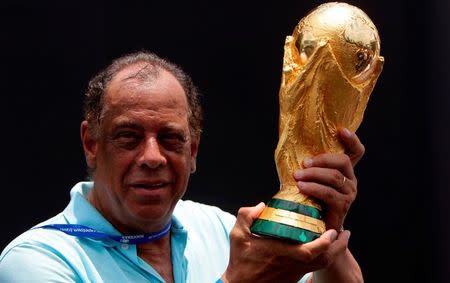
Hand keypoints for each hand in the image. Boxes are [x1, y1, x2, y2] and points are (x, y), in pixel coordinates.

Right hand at [222, 203, 349, 282]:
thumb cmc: (240, 262)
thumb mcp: (238, 236)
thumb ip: (246, 216)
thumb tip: (260, 205)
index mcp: (281, 254)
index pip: (310, 251)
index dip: (326, 242)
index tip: (333, 230)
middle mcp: (292, 265)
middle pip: (324, 261)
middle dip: (339, 247)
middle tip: (345, 232)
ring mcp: (295, 273)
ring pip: (321, 265)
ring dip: (334, 252)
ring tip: (339, 238)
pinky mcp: (294, 277)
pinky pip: (315, 267)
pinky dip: (323, 257)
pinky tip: (322, 246)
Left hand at [293, 128, 364, 230]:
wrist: (317, 227)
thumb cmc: (311, 199)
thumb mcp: (312, 179)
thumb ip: (310, 167)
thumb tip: (291, 149)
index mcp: (345, 171)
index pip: (356, 152)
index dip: (352, 140)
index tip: (340, 130)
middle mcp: (351, 180)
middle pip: (343, 161)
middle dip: (322, 159)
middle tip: (304, 164)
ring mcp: (349, 193)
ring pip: (334, 177)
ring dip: (313, 174)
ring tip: (297, 176)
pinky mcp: (343, 206)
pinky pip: (328, 193)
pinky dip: (313, 188)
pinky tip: (301, 187)